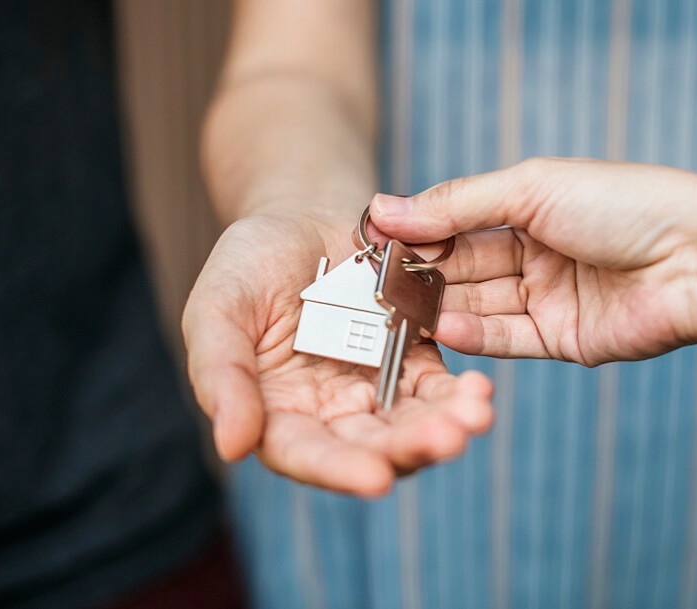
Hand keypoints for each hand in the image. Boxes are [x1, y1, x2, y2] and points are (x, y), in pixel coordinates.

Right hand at [182, 211, 492, 496]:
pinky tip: (479, 389)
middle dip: (410, 447)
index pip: (305, 454)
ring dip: (445, 424)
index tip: (376, 478)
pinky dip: (458, 392)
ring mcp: (374, 388)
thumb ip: (221, 375)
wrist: (299, 217)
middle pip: (370, 447)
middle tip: (447, 440)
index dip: (339, 469)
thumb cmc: (247, 265)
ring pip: (411, 423)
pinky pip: (437, 386)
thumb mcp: (218, 309)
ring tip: (474, 416)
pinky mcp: (412, 360)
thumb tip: (232, 446)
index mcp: (275, 414)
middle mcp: (328, 414)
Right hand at [369, 157, 696, 365]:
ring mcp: (548, 299)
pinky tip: (443, 327)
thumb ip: (457, 203)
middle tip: (373, 282)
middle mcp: (536, 255)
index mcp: (530, 209)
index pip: (457, 222)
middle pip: (463, 267)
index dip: (417, 231)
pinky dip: (474, 335)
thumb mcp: (530, 187)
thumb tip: (386, 207)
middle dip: (421, 273)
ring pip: (479, 305)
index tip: (372, 239)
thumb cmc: (624, 205)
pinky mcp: (562, 341)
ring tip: (397, 309)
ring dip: (439, 307)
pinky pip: (506, 339)